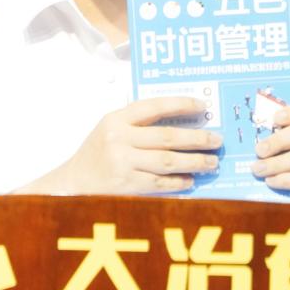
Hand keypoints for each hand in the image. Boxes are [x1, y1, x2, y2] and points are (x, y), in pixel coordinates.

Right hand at [22, 97, 221, 195]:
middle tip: (217, 140)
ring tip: (211, 162)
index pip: (154, 106)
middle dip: (197, 139)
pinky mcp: (125, 185)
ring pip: (167, 161)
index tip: (203, 106)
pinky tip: (191, 180)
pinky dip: (178, 182)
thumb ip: (138, 123)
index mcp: (116, 119)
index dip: (181, 104)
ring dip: (194, 162)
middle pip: (167, 137)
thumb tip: (182, 122)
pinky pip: (160, 183)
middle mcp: (118, 139)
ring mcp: (122, 163)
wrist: (72, 183)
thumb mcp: (111, 128)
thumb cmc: (97, 153)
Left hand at [250, 103, 289, 204]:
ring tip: (258, 169)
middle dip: (281, 140)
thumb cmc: (283, 175)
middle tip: (259, 150)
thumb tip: (240, 132)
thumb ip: (269, 141)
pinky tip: (271, 182)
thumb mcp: (277, 155)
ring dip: (278, 163)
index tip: (275, 118)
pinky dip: (286, 180)